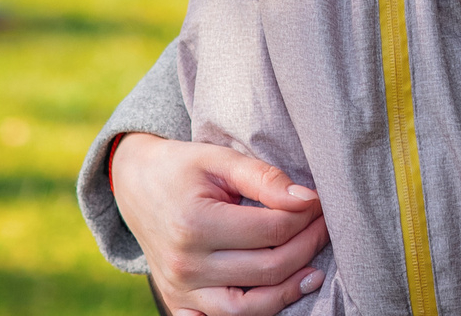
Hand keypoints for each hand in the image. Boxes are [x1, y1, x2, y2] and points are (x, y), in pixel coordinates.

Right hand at [111, 134, 330, 315]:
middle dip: (306, 248)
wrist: (136, 185)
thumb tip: (307, 201)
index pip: (271, 231)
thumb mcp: (220, 160)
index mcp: (195, 224)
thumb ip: (264, 178)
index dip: (306, 217)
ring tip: (314, 271)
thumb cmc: (182, 168)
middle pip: (267, 269)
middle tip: (323, 228)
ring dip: (288, 291)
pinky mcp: (178, 303)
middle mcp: (185, 264)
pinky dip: (255, 312)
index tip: (320, 204)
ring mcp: (179, 290)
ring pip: (248, 308)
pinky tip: (279, 293)